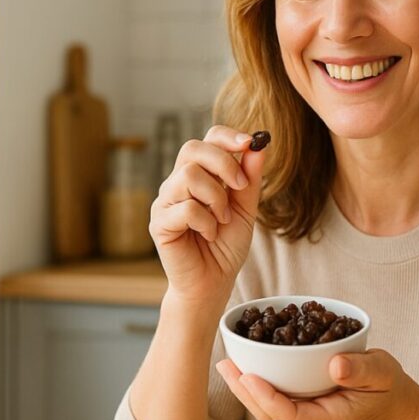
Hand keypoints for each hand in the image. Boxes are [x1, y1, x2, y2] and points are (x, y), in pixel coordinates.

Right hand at [150, 125, 268, 304]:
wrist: (213, 283)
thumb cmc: (226, 246)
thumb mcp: (245, 209)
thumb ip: (249, 178)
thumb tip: (259, 145)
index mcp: (199, 174)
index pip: (207, 139)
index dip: (228, 136)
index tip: (250, 143)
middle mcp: (178, 182)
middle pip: (193, 148)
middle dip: (223, 163)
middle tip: (239, 188)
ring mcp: (165, 201)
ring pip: (189, 176)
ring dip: (216, 198)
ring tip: (222, 220)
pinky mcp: (159, 223)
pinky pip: (185, 208)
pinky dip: (206, 221)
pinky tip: (209, 234)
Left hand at [216, 349, 418, 419]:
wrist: (394, 407)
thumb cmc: (388, 386)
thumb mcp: (383, 371)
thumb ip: (362, 369)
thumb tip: (335, 364)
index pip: (292, 418)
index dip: (267, 398)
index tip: (249, 375)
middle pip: (272, 419)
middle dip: (246, 393)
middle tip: (226, 365)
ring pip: (270, 416)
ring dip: (247, 392)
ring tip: (227, 365)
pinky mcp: (305, 417)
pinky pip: (276, 409)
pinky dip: (258, 391)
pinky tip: (245, 371)